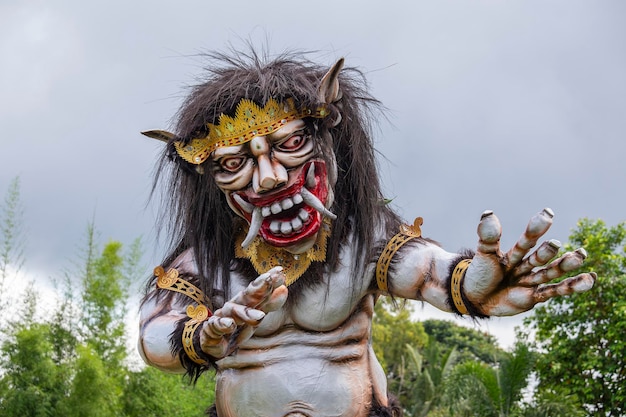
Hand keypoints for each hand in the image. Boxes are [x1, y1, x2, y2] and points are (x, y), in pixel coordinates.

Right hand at [199, 266, 287, 357]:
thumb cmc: (236, 328)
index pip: (260, 289)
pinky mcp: (211, 330)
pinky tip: (230, 325)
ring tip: (260, 317)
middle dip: (258, 288)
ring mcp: (223, 317)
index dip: (269, 281)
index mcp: (247, 303)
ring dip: (247, 313)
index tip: (281, 272)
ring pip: (234, 311)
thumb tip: (284, 288)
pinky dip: (222, 325)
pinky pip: (215, 326)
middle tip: (269, 280)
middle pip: (247, 296)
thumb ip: (269, 303)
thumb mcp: (255, 317)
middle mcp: (235, 307)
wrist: (211, 344)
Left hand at [463, 208, 595, 315]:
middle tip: (555, 245)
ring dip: (565, 265)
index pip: (527, 240)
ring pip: (551, 272)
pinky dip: (571, 287)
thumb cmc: (479, 273)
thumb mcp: (483, 254)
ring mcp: (532, 281)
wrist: (476, 297)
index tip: (547, 213)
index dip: (536, 229)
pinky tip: (589, 279)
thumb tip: (488, 213)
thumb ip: (488, 237)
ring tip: (580, 255)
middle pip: (540, 257)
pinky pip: (554, 291)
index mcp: (515, 254)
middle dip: (548, 252)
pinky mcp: (535, 296)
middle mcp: (526, 265)